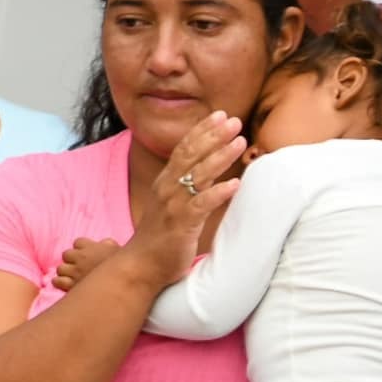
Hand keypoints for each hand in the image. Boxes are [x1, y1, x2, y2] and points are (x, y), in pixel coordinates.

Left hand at [53, 238, 121, 290]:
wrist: (125, 283)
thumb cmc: (125, 267)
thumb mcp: (119, 250)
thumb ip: (108, 244)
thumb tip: (104, 242)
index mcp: (91, 247)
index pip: (78, 242)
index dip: (81, 249)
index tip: (87, 256)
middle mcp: (81, 257)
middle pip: (66, 255)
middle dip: (71, 261)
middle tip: (79, 268)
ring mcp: (75, 271)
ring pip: (60, 268)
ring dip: (65, 272)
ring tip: (73, 278)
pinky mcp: (71, 285)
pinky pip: (57, 281)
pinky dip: (60, 283)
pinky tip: (67, 286)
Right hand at [130, 110, 247, 287]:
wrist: (141, 266)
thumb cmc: (161, 237)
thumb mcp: (172, 205)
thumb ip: (187, 188)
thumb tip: (210, 173)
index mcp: (165, 182)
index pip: (183, 149)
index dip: (201, 130)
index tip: (220, 115)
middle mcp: (167, 189)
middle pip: (190, 155)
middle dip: (213, 135)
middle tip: (233, 120)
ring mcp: (172, 205)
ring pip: (197, 175)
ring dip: (220, 156)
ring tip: (240, 142)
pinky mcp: (180, 224)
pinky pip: (201, 205)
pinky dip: (218, 193)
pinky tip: (235, 184)